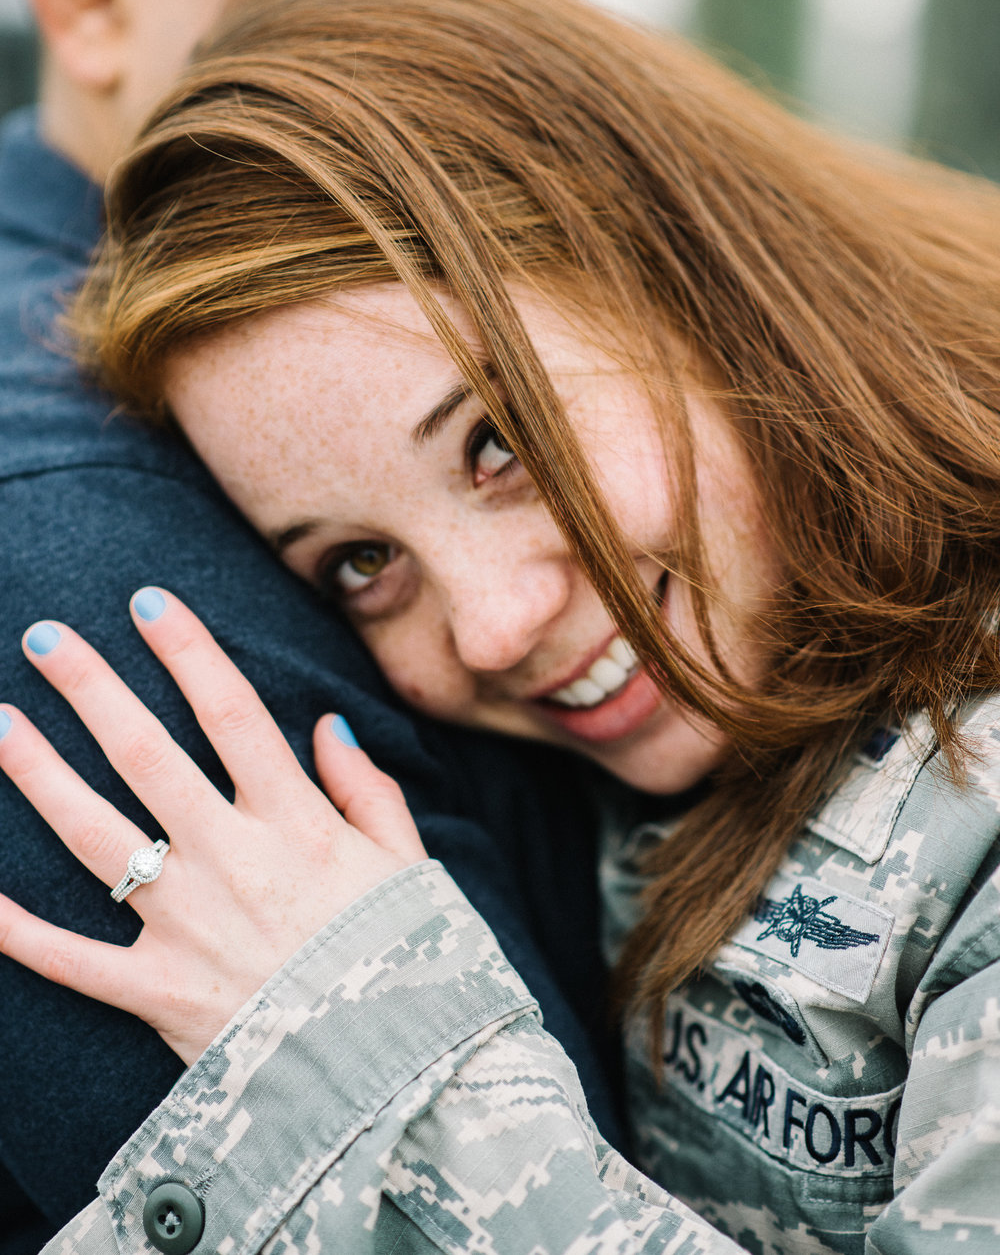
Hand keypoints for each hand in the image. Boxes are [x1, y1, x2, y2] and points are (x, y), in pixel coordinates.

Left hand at [0, 589, 425, 1064]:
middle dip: (90, 687)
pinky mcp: (155, 992)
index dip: (187, 650)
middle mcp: (231, 859)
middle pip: (145, 753)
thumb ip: (367, 789)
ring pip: (94, 834)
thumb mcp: (409, 865)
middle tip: (43, 637)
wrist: (394, 1081)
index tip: (147, 602)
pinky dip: (13, 930)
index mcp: (296, 823)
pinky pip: (68, 958)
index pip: (230, 711)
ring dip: (38, 774)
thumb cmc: (406, 965)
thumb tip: (325, 722)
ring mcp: (186, 925)